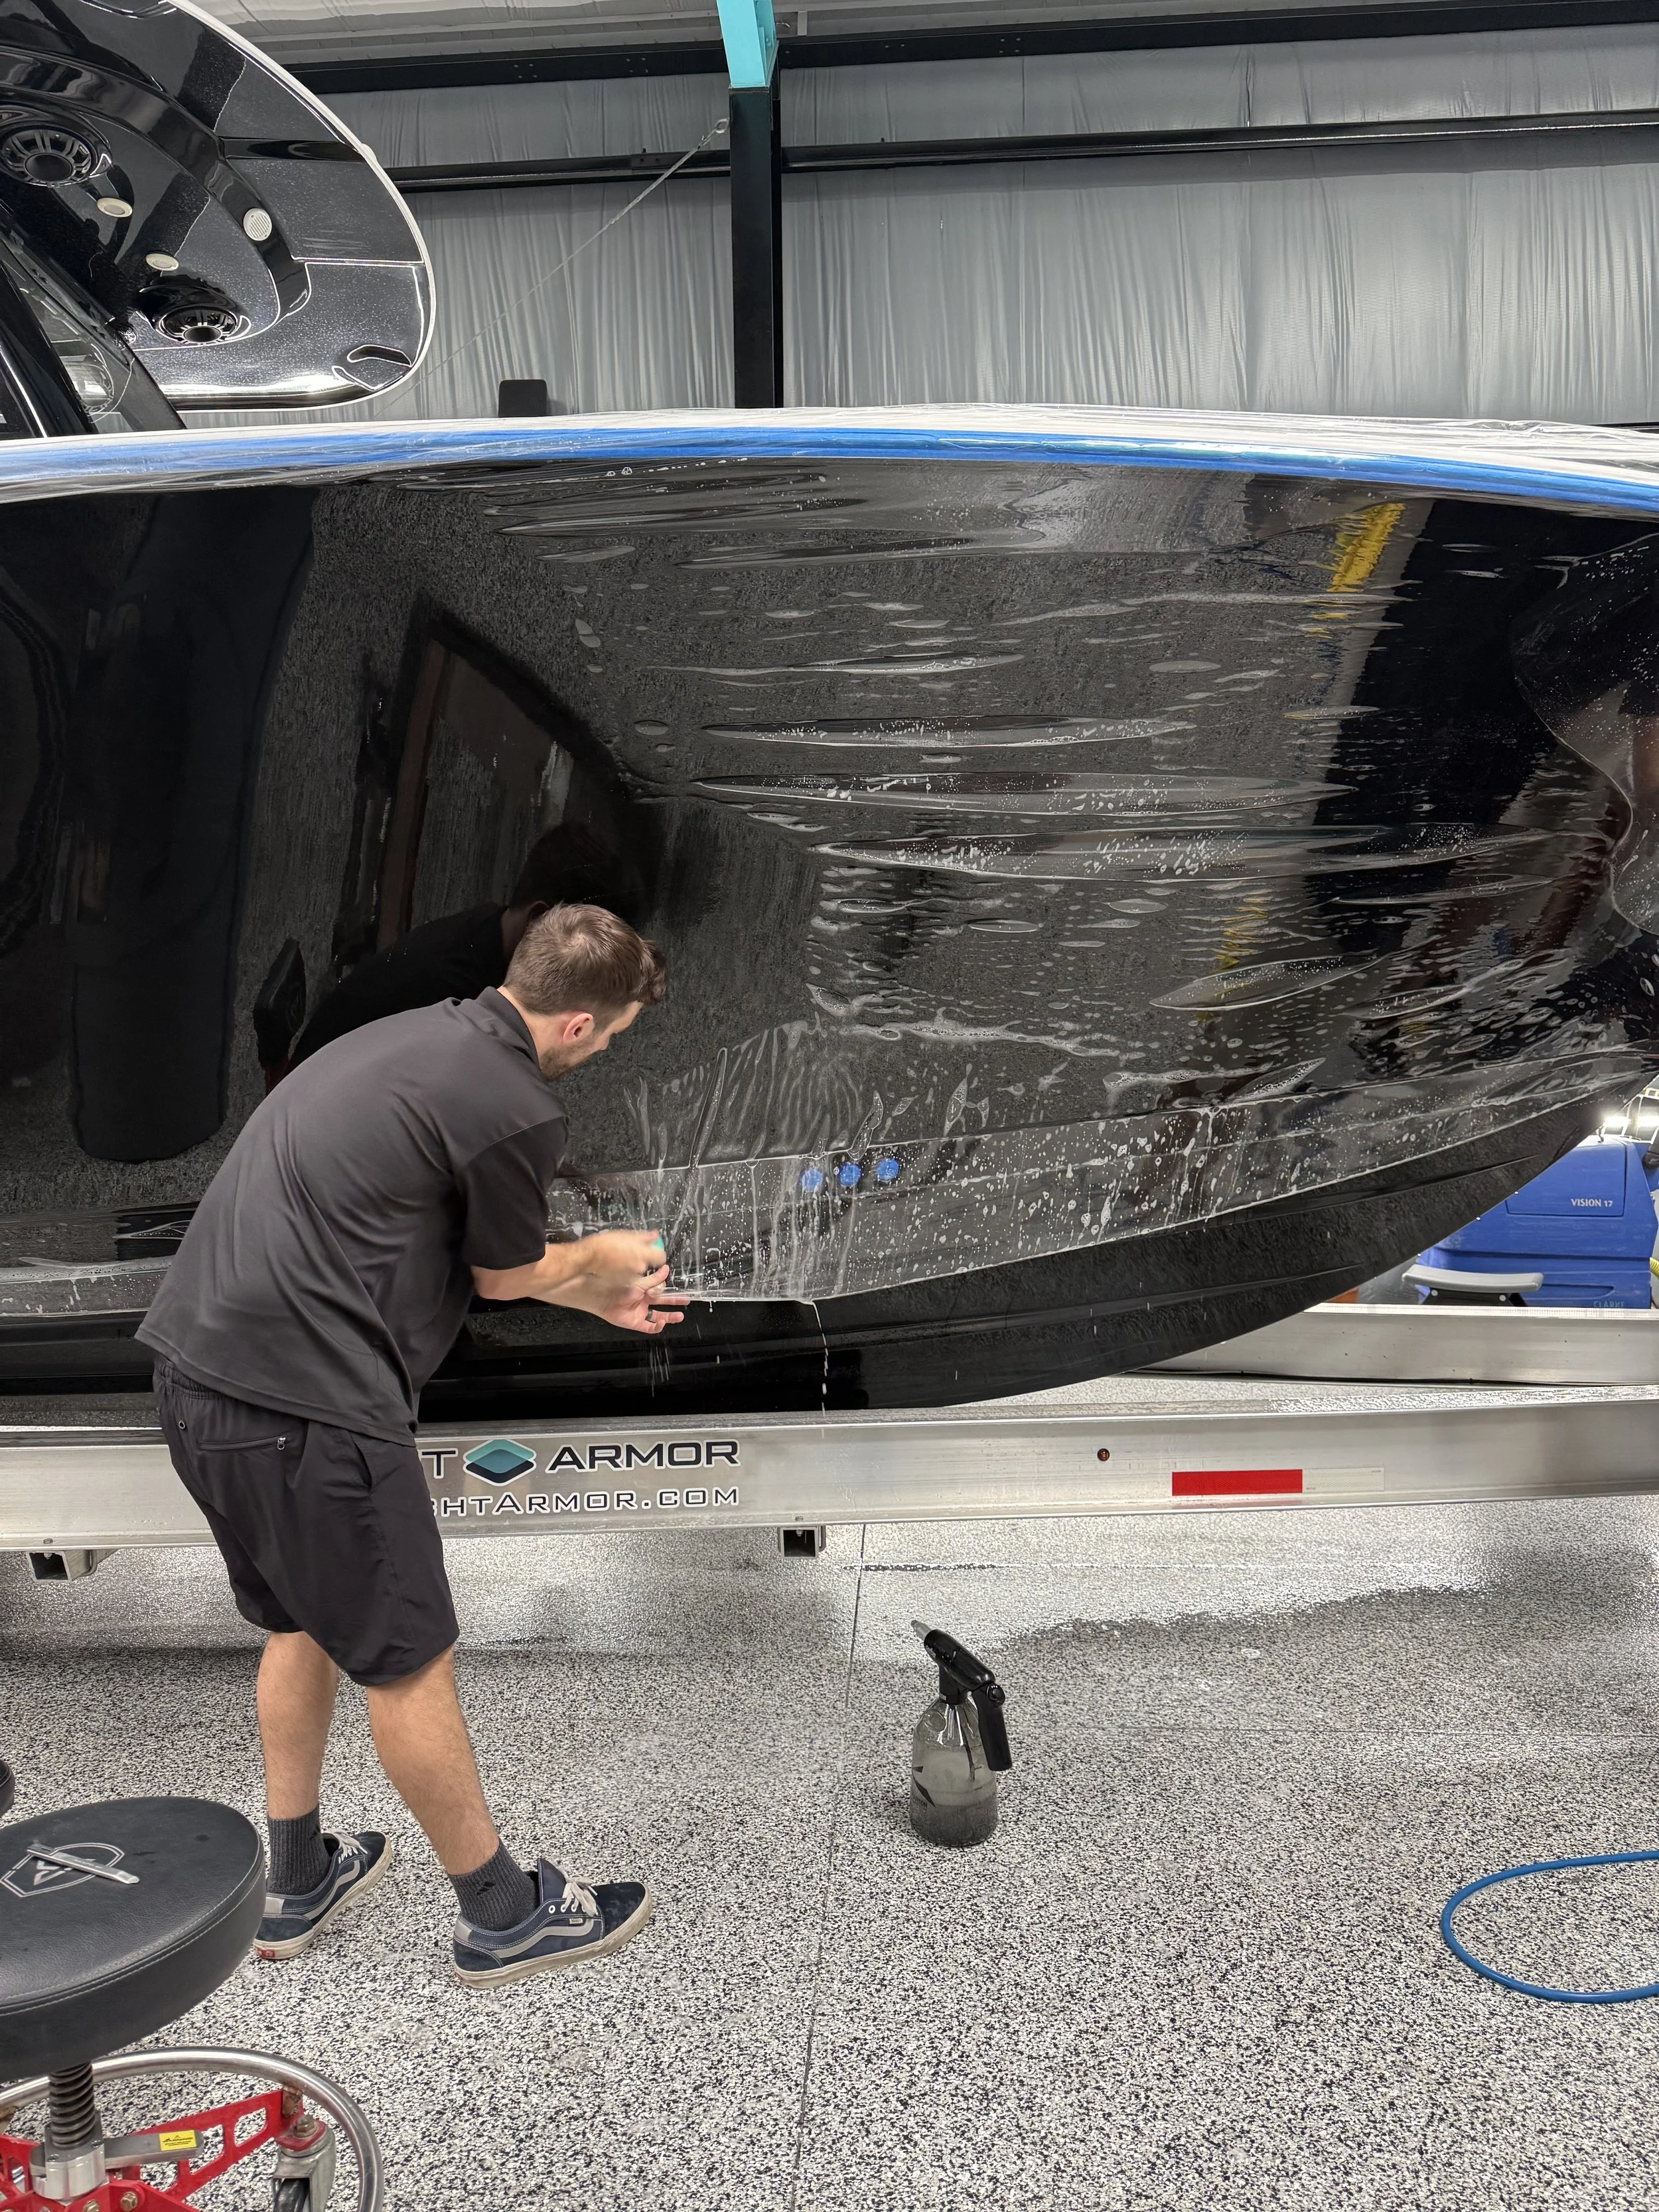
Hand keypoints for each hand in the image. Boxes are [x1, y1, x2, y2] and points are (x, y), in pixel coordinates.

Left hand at [559, 1263, 689, 1334]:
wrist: (601, 1295)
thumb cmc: (617, 1285)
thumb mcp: (640, 1281)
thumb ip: (654, 1278)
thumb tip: (666, 1269)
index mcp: (643, 1289)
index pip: (660, 1291)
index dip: (669, 1291)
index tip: (680, 1288)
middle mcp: (642, 1301)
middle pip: (662, 1304)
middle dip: (674, 1303)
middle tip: (686, 1301)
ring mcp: (639, 1312)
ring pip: (658, 1316)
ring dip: (669, 1317)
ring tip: (680, 1316)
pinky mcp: (634, 1322)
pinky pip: (648, 1327)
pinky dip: (656, 1326)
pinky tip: (661, 1322)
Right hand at [573, 1229, 668, 1294]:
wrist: (586, 1259)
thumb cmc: (603, 1245)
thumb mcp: (624, 1235)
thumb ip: (643, 1237)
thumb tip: (654, 1235)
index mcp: (642, 1254)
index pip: (660, 1257)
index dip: (656, 1254)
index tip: (651, 1251)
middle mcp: (639, 1268)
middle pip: (647, 1264)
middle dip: (642, 1259)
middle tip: (631, 1253)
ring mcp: (631, 1278)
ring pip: (637, 1272)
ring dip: (632, 1267)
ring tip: (620, 1260)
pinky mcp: (622, 1284)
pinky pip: (628, 1278)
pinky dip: (624, 1274)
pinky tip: (615, 1267)